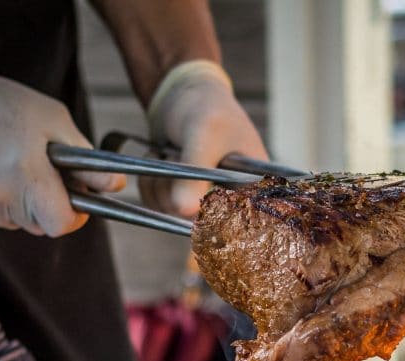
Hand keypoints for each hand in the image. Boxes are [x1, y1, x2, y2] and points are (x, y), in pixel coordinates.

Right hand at [0, 30, 123, 236]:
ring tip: (3, 163)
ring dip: (16, 202)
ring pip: (11, 222)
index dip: (73, 216)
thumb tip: (118, 187)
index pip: (60, 224)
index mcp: (24, 173)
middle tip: (36, 172)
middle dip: (45, 205)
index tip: (76, 203)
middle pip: (37, 225)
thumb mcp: (52, 119)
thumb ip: (86, 160)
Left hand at [143, 60, 267, 217]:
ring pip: (176, 214)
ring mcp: (205, 198)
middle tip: (177, 161)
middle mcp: (232, 196)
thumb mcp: (204, 137)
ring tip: (167, 155)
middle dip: (180, 195)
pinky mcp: (182, 195)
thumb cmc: (207, 108)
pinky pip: (160, 206)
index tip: (198, 210)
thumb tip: (185, 212)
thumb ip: (194, 175)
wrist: (182, 93)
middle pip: (205, 222)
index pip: (246, 220)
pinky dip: (151, 185)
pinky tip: (160, 159)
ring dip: (160, 186)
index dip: (222, 222)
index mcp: (254, 184)